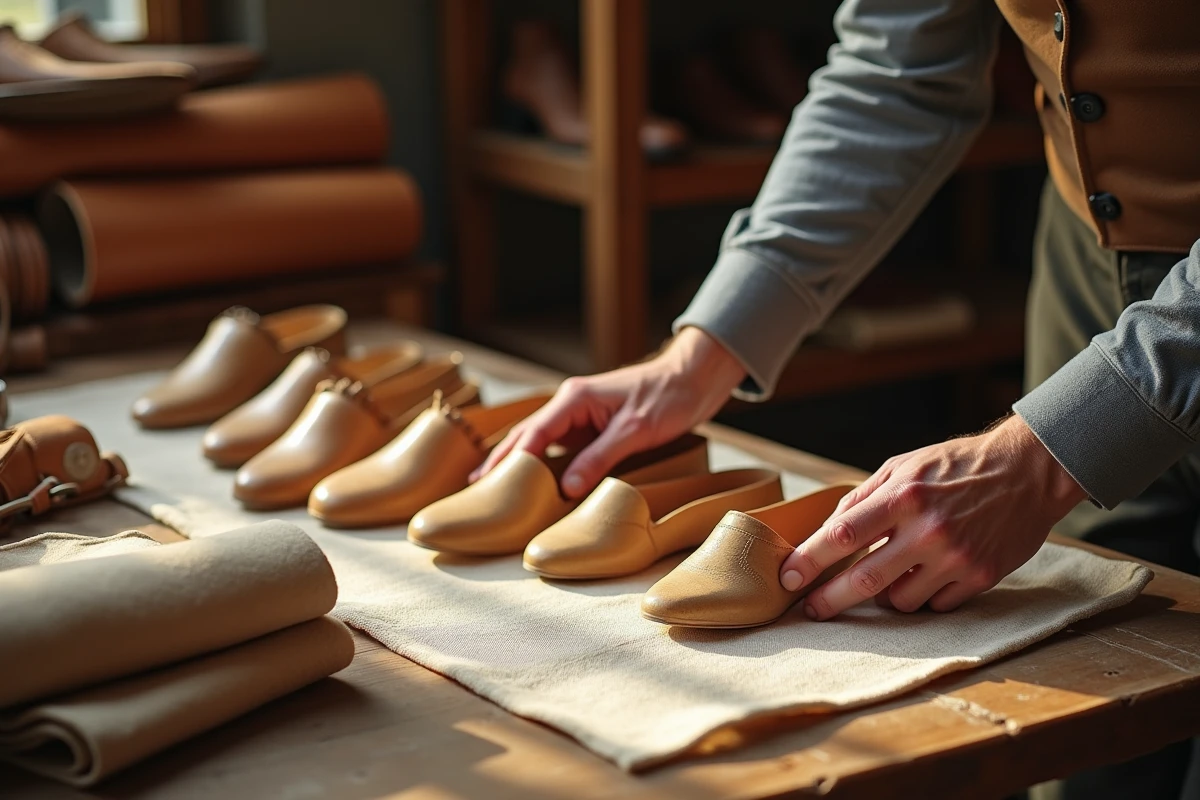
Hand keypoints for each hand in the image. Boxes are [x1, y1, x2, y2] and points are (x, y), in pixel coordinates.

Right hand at [471, 326, 744, 498]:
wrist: (695, 377)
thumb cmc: (669, 397)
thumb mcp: (636, 430)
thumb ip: (600, 457)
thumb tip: (567, 488)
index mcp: (574, 398)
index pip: (533, 433)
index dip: (511, 460)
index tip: (490, 484)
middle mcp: (570, 404)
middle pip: (526, 435)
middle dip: (500, 460)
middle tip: (474, 488)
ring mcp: (580, 415)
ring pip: (539, 441)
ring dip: (516, 462)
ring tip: (490, 486)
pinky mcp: (592, 426)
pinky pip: (560, 447)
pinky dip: (542, 463)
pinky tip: (531, 478)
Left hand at [780, 415, 1086, 618]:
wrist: (1028, 471)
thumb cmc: (956, 466)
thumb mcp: (904, 466)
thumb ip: (863, 498)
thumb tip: (828, 531)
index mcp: (904, 495)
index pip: (843, 534)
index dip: (809, 559)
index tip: (787, 577)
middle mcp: (928, 529)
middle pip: (864, 580)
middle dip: (829, 599)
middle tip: (810, 610)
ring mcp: (956, 557)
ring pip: (899, 601)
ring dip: (884, 595)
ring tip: (891, 573)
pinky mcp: (980, 577)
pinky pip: (934, 605)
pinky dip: (922, 596)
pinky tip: (928, 574)